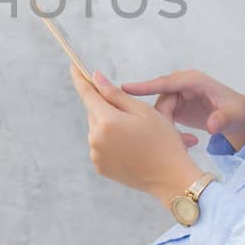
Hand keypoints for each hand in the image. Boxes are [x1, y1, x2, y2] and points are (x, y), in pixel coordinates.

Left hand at [69, 64, 199, 198]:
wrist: (170, 178)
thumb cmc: (162, 141)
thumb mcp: (143, 111)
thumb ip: (115, 94)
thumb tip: (95, 78)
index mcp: (107, 121)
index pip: (87, 93)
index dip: (80, 78)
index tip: (74, 66)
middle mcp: (95, 138)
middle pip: (94, 111)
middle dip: (106, 107)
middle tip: (131, 114)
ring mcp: (96, 154)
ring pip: (97, 129)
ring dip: (109, 125)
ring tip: (135, 134)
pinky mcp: (100, 166)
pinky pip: (100, 146)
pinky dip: (110, 141)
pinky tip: (130, 147)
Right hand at [120, 68, 244, 149]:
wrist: (239, 118)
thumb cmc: (237, 112)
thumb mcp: (233, 115)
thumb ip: (222, 119)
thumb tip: (212, 126)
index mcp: (194, 81)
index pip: (166, 82)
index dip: (146, 86)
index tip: (125, 89)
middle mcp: (183, 85)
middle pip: (161, 99)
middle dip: (160, 118)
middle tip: (167, 136)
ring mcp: (179, 96)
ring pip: (160, 110)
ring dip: (166, 126)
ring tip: (186, 142)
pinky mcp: (176, 107)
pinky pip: (164, 116)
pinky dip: (169, 129)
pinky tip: (184, 141)